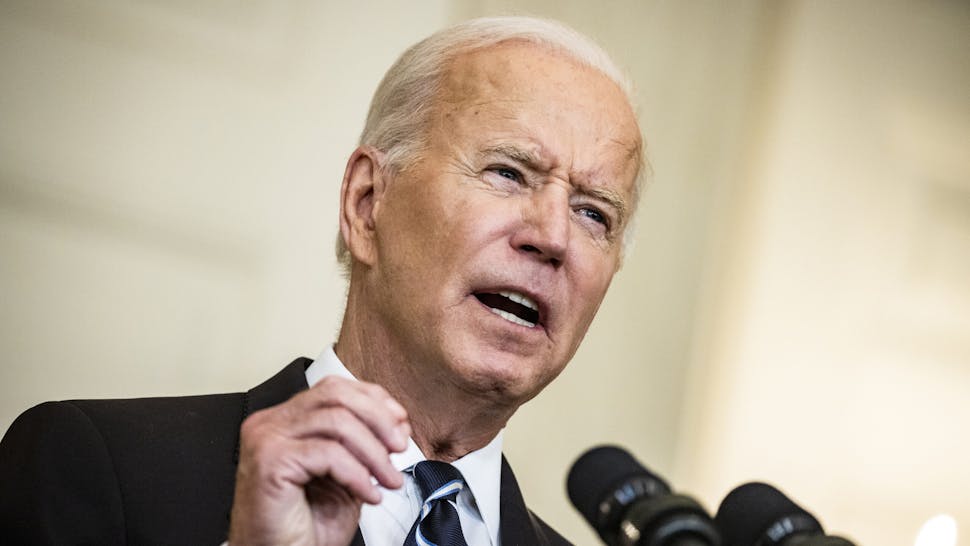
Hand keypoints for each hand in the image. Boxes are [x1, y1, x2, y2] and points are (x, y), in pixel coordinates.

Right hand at [228, 376, 409, 545]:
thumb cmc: (305, 526)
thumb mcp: (347, 476)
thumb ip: (365, 446)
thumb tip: (397, 423)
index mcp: (286, 420)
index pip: (334, 388)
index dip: (373, 400)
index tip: (400, 423)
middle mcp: (271, 423)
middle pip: (336, 395)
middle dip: (378, 420)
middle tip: (399, 447)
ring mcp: (266, 438)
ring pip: (337, 421)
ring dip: (374, 452)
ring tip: (388, 479)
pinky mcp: (269, 461)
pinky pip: (328, 454)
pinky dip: (357, 474)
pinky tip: (368, 494)